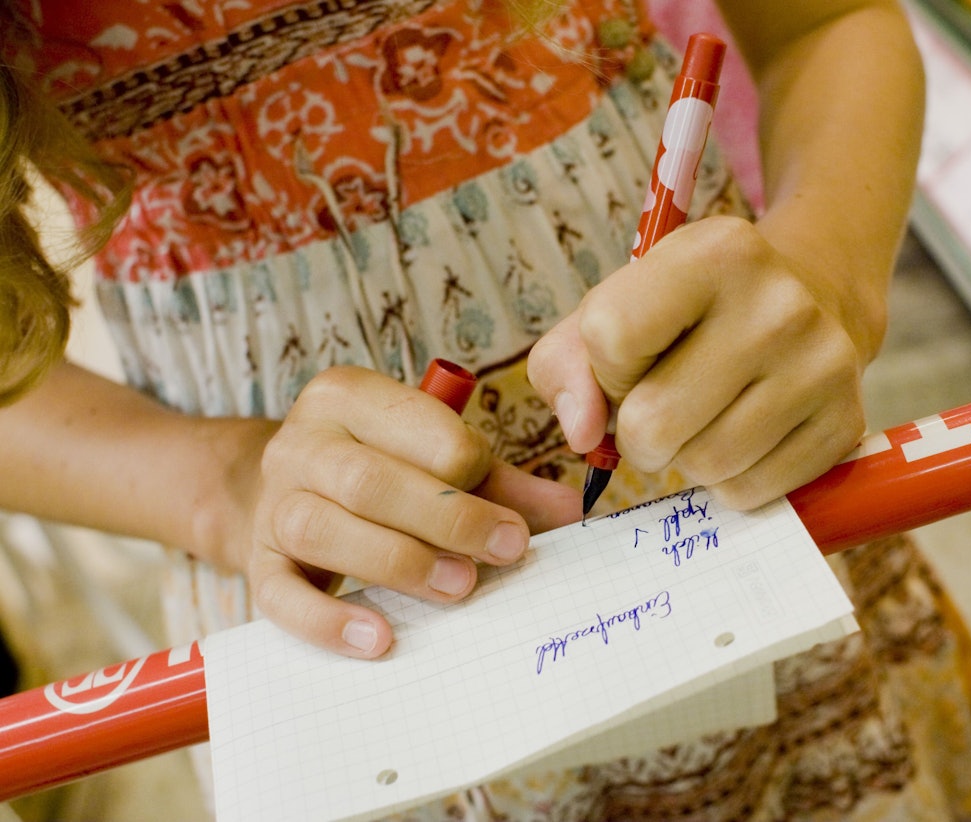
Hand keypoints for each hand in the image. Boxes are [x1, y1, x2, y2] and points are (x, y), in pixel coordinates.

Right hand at [233, 366, 579, 658]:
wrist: (278, 490)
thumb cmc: (377, 468)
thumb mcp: (432, 458)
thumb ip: (499, 482)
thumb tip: (571, 513)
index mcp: (347, 396)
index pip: (416, 425)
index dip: (468, 470)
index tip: (514, 516)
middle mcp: (302, 442)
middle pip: (370, 479)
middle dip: (445, 518)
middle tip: (505, 551)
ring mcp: (274, 502)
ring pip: (324, 529)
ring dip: (399, 562)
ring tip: (458, 589)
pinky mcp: (258, 561)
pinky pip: (281, 594)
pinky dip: (329, 620)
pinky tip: (379, 639)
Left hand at [527, 215, 870, 509]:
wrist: (811, 297)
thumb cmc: (689, 314)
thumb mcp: (616, 306)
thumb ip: (564, 366)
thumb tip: (582, 434)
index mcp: (713, 253)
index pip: (611, 337)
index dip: (606, 369)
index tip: (633, 360)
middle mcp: (779, 304)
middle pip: (653, 421)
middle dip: (638, 431)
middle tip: (660, 407)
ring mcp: (822, 365)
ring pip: (704, 466)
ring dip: (685, 458)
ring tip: (704, 418)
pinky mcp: (846, 423)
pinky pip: (750, 492)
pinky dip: (729, 482)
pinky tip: (742, 437)